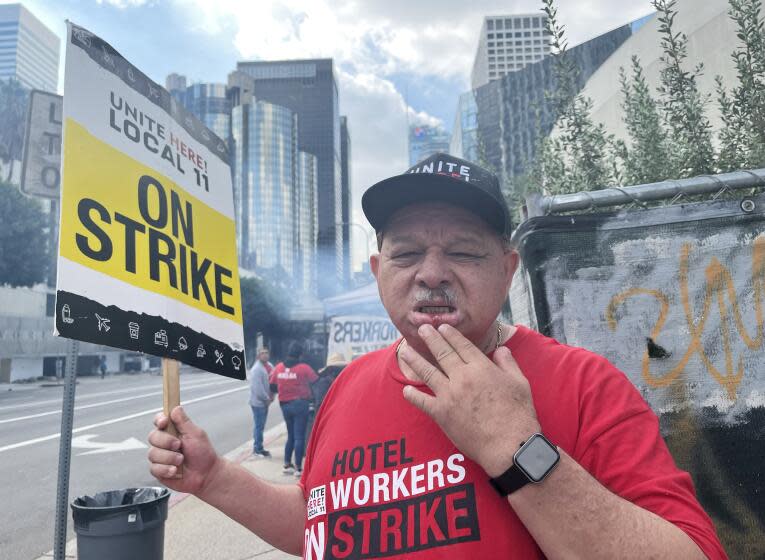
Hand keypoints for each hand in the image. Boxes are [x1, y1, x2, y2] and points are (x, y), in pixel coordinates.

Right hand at [147, 406, 222, 494]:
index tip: (164, 422)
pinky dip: (166, 469)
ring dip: (169, 457)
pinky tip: (176, 471)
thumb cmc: (203, 454)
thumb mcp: (196, 435)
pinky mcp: (158, 470)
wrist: (206, 475)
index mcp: (173, 431)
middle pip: (153, 436)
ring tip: (181, 460)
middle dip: (166, 441)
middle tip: (179, 445)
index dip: (159, 420)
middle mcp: (164, 443)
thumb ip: (184, 422)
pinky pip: (154, 468)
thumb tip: (176, 408)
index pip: (159, 421)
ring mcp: (160, 457)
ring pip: (152, 453)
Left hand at [400, 324, 540, 477]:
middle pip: (443, 354)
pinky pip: (423, 402)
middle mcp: (462, 377)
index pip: (462, 346)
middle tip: (421, 329)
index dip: (451, 335)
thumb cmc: (519, 414)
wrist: (509, 445)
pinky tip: (406, 389)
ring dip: (415, 360)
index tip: (442, 327)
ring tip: (406, 350)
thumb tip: (501, 350)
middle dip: (431, 339)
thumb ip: (508, 363)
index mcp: (481, 368)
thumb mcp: (520, 383)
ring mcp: (449, 395)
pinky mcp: (442, 414)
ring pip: (428, 372)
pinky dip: (413, 395)